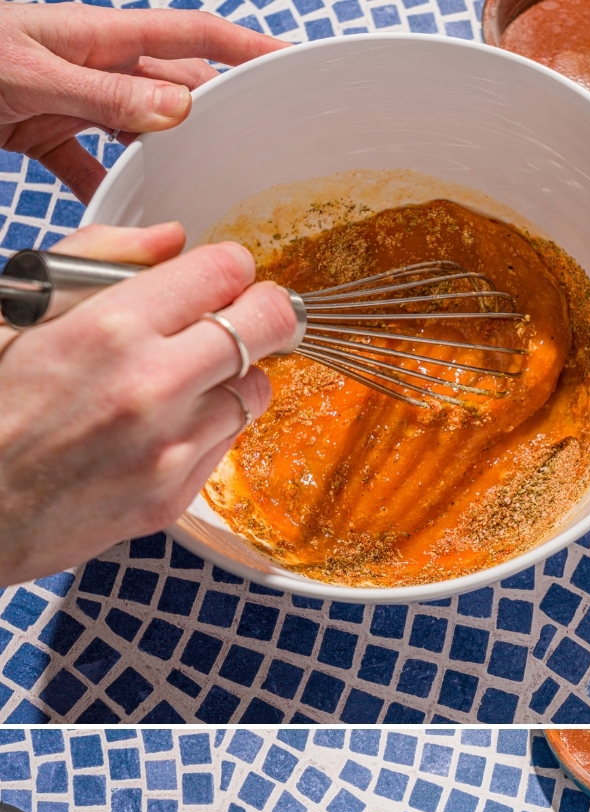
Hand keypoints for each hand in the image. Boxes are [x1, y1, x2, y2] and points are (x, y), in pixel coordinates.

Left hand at [0, 2, 285, 200]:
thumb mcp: (31, 73)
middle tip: (260, 155)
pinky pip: (90, 167)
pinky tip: (121, 227)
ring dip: (168, 163)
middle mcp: (96, 66)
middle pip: (175, 90)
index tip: (292, 66)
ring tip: (204, 196)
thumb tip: (179, 109)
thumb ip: (103, 93)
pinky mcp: (46, 132)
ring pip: (139, 134)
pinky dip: (107, 195)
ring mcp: (73, 99)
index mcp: (101, 36)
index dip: (246, 48)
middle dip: (219, 117)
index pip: (194, 36)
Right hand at [0, 221, 297, 585]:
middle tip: (257, 315)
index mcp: (110, 327)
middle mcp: (149, 387)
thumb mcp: (23, 307)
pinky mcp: (174, 495)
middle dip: (265, 312)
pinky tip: (172, 422)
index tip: (227, 277)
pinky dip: (214, 424)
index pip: (222, 272)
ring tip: (196, 376)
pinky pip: (229, 441)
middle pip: (265, 326)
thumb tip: (172, 238)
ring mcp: (168, 448)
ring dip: (236, 374)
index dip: (231, 268)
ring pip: (254, 388)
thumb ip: (100, 257)